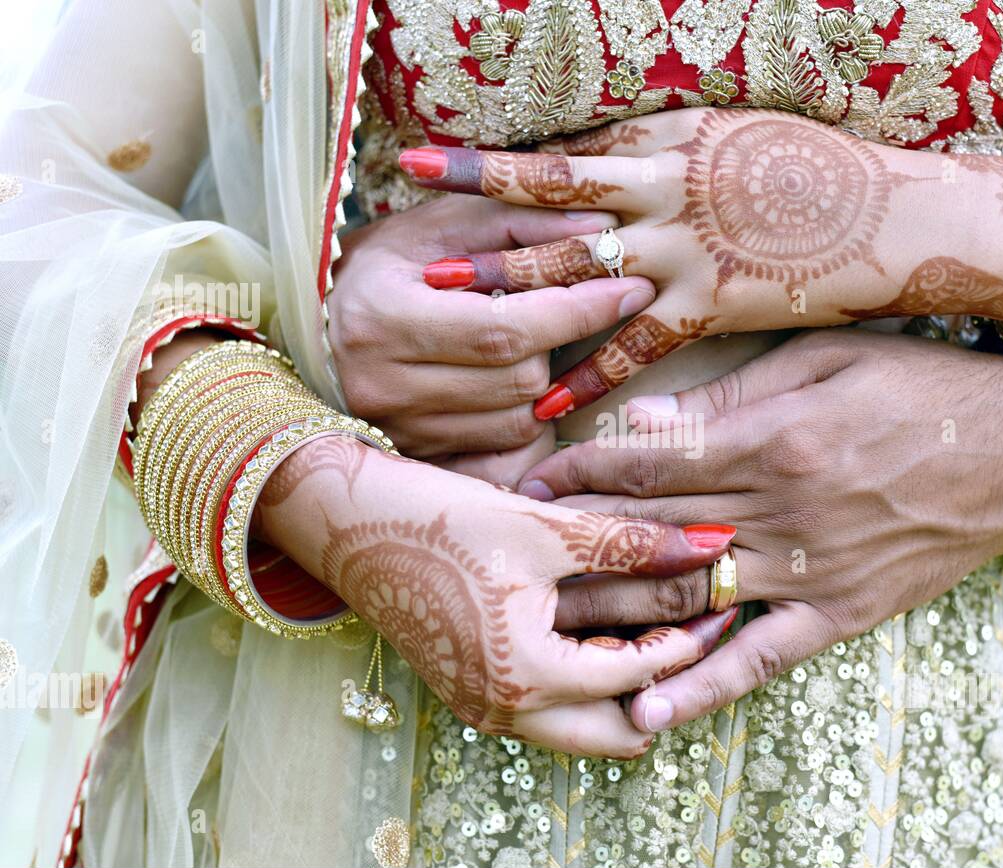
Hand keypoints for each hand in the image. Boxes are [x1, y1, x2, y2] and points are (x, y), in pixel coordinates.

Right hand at [254, 435, 737, 757]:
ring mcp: (484, 707)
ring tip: (653, 627)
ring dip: (623, 688)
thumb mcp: (544, 528)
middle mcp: (506, 709)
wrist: (346, 523)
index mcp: (528, 675)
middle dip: (664, 684)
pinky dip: (584, 682)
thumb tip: (710, 543)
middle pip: (618, 731)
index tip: (724, 600)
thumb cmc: (440, 521)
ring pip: (582, 726)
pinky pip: (547, 710)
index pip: (641, 676)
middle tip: (694, 629)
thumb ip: (631, 542)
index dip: (690, 636)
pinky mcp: (470, 691)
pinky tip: (600, 629)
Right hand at [327, 192, 656, 475]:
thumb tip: (601, 225)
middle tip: (571, 307)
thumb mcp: (440, 224)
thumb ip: (517, 219)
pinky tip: (512, 380)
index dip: (577, 311)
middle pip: (520, 381)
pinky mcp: (416, 459)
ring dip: (544, 379)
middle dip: (560, 342)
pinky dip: (523, 414)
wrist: (316, 324)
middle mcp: (381, 387)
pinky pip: (503, 450)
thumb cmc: (387, 264)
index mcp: (380, 318)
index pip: (504, 329)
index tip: (631, 287)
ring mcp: (397, 432)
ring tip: (529, 340)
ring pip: (519, 420)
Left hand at [399, 109, 950, 417]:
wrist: (903, 217)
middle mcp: (665, 192)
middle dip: (476, 220)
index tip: (424, 164)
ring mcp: (685, 251)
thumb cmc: (823, 171)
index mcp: (668, 142)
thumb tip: (606, 154)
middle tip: (409, 238)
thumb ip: (665, 145)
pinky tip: (542, 397)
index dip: (489, 166)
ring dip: (508, 288)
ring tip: (444, 305)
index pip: (562, 156)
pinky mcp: (712, 307)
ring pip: (578, 272)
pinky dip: (588, 370)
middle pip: (551, 207)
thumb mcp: (735, 132)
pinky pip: (636, 346)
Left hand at [514, 330, 1002, 731]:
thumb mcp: (828, 359)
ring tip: (546, 629)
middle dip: (576, 541)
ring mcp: (810, 570)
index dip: (580, 472)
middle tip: (512, 554)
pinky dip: (705, 686)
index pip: (646, 461)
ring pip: (691, 597)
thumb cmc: (924, 386)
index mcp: (771, 438)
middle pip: (652, 532)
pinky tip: (649, 709)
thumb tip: (643, 420)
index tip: (529, 480)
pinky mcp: (840, 613)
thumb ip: (732, 394)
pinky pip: (761, 657)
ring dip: (615, 614)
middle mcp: (781, 511)